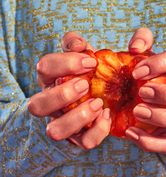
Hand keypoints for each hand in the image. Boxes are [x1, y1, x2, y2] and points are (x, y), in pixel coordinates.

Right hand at [28, 32, 110, 149]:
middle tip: (86, 84)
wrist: (99, 93)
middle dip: (62, 95)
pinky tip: (107, 114)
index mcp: (50, 79)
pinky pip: (84, 142)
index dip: (65, 63)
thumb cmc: (88, 72)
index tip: (92, 62)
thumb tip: (78, 45)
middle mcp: (51, 104)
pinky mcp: (80, 137)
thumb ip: (76, 43)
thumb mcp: (82, 53)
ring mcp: (63, 122)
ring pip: (55, 131)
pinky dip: (98, 130)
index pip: (44, 68)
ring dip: (77, 117)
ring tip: (98, 103)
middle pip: (37, 106)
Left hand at [126, 28, 165, 152]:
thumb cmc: (139, 77)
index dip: (162, 63)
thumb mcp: (138, 56)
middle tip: (141, 92)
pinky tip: (130, 131)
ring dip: (163, 117)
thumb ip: (141, 41)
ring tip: (137, 112)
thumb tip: (137, 47)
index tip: (136, 71)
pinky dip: (149, 141)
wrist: (133, 102)